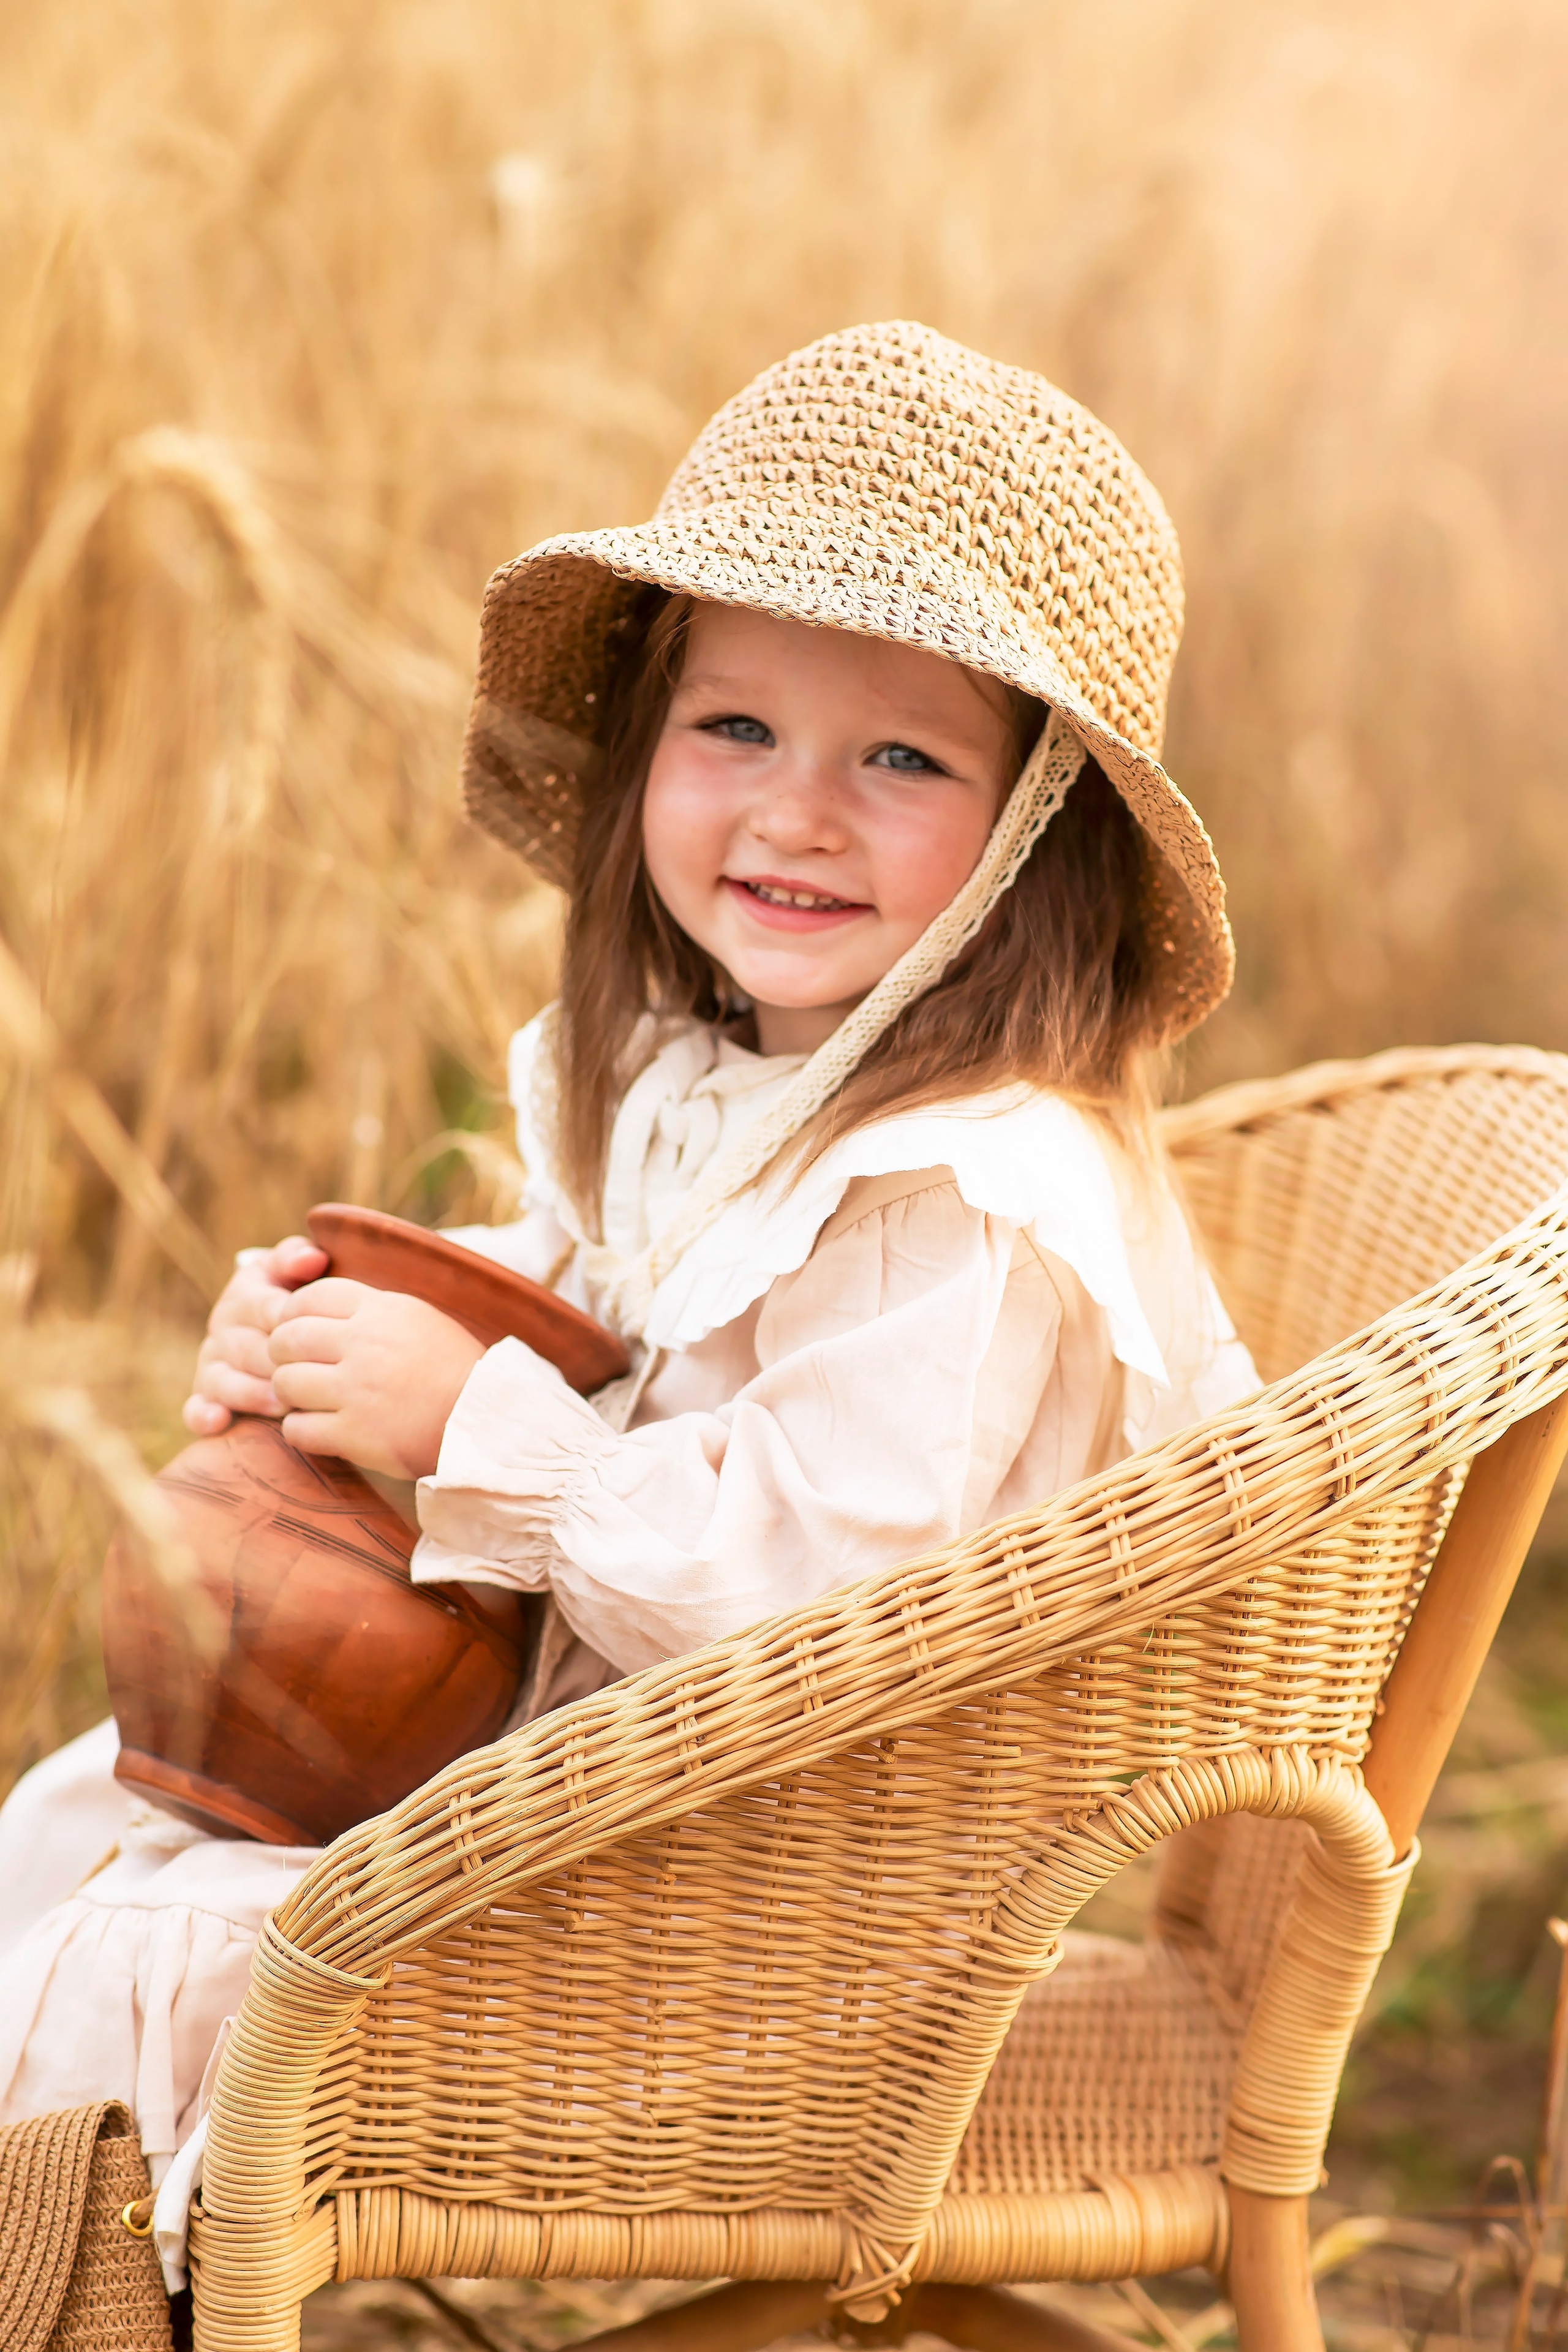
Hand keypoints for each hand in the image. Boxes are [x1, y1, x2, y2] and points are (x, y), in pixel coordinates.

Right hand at [183, 1235, 328, 1436]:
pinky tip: (218, 1421)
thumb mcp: (292, 1270)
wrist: (272, 1324)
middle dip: (276, 1364)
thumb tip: (312, 1258)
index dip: (288, 1320)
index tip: (314, 1333)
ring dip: (251, 1393)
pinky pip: (196, 1408)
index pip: (265, 1308)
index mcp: (244, 1295)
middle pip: (248, 1349)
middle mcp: (223, 1329)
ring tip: (281, 1404)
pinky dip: (203, 1415)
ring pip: (224, 1381)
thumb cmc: (294, 1295)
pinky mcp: (203, 1394)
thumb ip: (298, 1257)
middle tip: (307, 1378)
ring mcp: (211, 1363)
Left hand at [267, 1280, 485, 1478]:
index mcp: (382, 1311)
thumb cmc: (455, 1368)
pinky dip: (299, 1430)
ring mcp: (357, 1392)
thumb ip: (373, 1309)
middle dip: (281, 1352)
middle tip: (292, 1365)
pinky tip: (316, 1428)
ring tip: (305, 1399)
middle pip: (287, 1338)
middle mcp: (365, 1346)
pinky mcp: (354, 1435)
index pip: (311, 1296)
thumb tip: (325, 1305)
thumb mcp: (420, 1318)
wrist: (486, 1421)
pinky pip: (297, 1429)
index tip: (297, 1328)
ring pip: (285, 1383)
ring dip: (288, 1392)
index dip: (294, 1312)